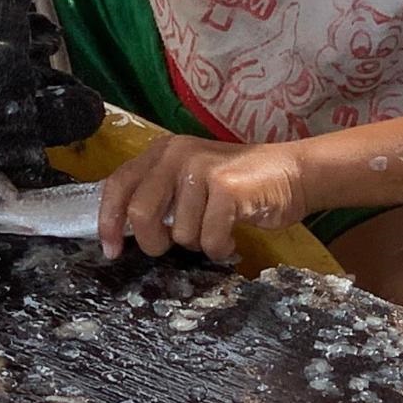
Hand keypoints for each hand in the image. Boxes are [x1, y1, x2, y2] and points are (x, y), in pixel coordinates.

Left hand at [98, 136, 309, 261]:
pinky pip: (209, 238)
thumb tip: (125, 231)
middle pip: (141, 213)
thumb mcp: (190, 181)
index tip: (112, 250)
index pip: (118, 184)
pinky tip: (232, 236)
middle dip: (154, 242)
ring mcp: (202, 169)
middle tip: (172, 246)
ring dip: (198, 243)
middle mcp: (178, 155)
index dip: (109, 221)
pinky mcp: (227, 188)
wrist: (293, 173)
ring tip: (216, 229)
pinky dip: (220, 248)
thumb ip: (160, 196)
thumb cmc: (239, 185)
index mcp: (162, 152)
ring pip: (180, 233)